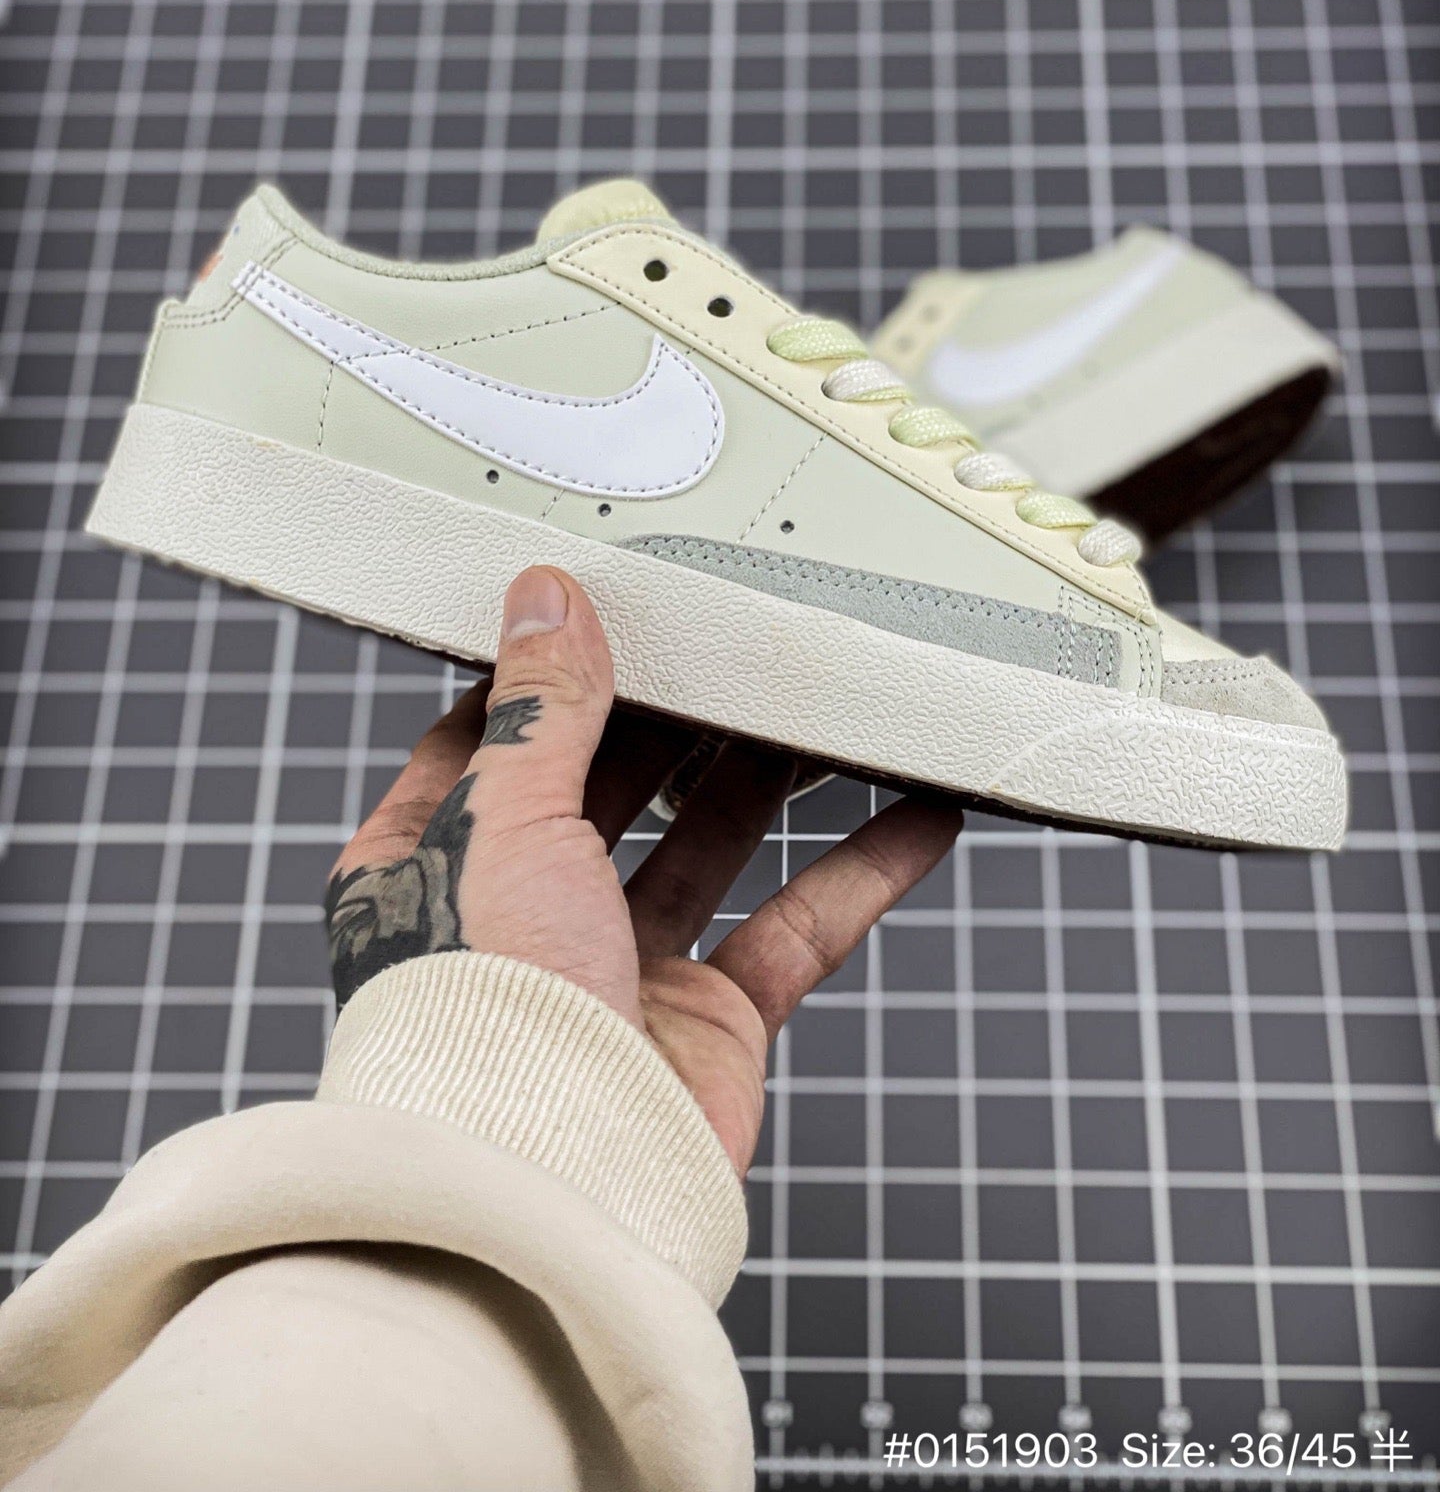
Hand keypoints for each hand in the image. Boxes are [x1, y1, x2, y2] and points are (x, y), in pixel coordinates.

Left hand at [325, 566, 962, 1173]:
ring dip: (773, 777)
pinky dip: (857, 872)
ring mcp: (619, 969)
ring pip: (710, 842)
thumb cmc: (480, 1018)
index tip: (615, 608)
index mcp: (436, 867)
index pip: (494, 742)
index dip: (553, 676)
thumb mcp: (502, 820)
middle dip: (681, 716)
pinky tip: (912, 817)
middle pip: (615, 785)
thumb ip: (542, 709)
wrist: (549, 1190)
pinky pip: (796, 926)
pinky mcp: (706, 1022)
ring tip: (835, 704)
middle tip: (744, 642)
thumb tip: (548, 599)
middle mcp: (524, 916)